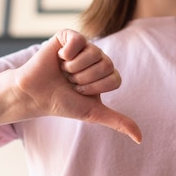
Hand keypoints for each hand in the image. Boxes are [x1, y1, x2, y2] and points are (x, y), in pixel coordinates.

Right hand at [13, 29, 141, 142]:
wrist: (36, 95)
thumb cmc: (63, 103)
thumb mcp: (93, 113)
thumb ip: (118, 122)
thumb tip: (140, 139)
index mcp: (106, 73)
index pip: (115, 79)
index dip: (95, 88)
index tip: (80, 92)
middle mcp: (98, 58)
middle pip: (106, 65)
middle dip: (85, 79)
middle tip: (70, 81)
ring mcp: (84, 46)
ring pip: (93, 53)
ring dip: (74, 68)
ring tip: (63, 71)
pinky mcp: (69, 36)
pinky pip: (78, 40)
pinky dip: (66, 53)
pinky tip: (58, 58)